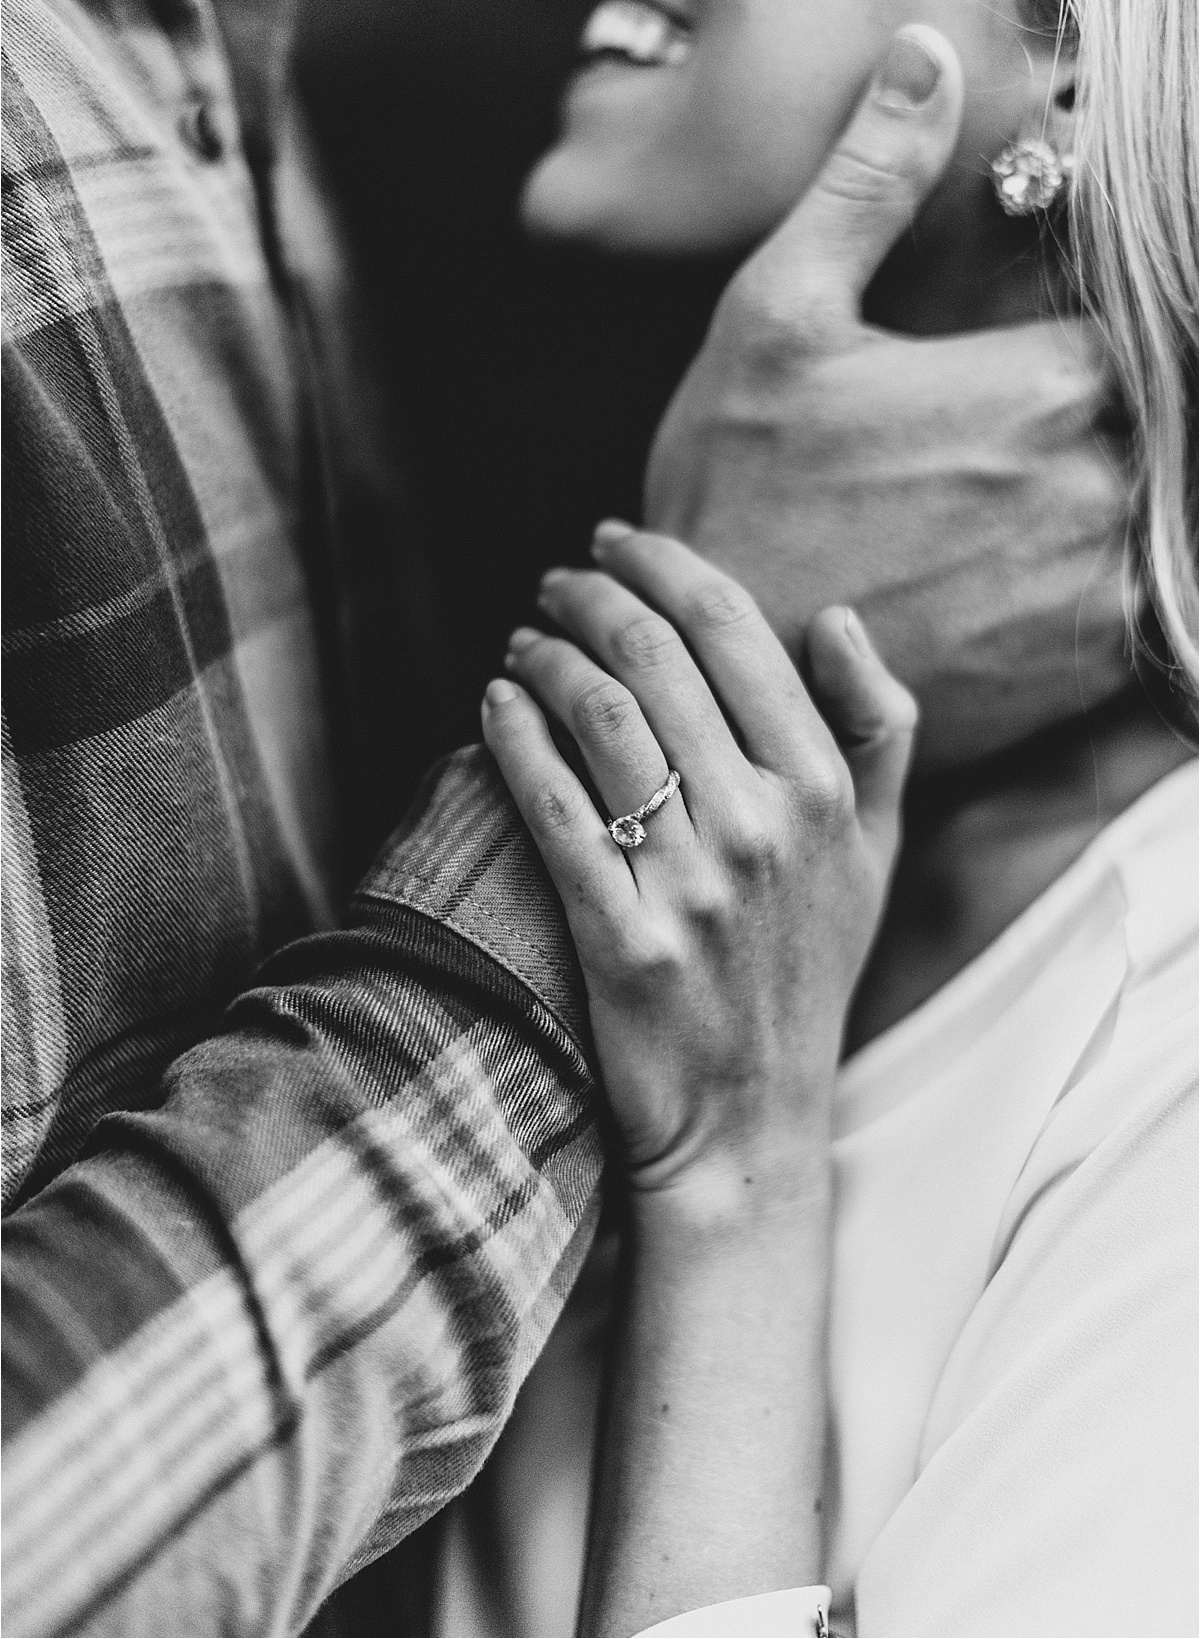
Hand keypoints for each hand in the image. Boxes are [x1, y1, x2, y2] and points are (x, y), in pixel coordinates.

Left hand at [480, 526, 916, 1210]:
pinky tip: (491, 704)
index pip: (733, 631)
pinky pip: (553, 808)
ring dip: (544, 654)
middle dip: (590, 594)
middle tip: (554, 581)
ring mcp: (692, 884)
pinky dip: (512, 737)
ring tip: (521, 639)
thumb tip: (837, 618)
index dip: (663, 564)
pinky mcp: (622, 940)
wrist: (749, 1122)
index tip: (615, 541)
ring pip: (598, 718)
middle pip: (655, 658)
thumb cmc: (806, 972)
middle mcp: (763, 825)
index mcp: (824, 790)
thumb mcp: (873, 854)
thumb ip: (877, 732)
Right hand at [644, 25, 1130, 767]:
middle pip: (1152, 416)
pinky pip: (1135, 601)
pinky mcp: (1089, 672)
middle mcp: (1104, 486)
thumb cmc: (738, 494)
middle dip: (1077, 416)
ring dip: (1086, 498)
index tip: (1006, 360)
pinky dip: (1084, 580)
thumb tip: (928, 57)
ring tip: (970, 517)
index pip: (1141, 320)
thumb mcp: (775, 320)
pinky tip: (989, 577)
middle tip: (967, 448)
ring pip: (1148, 506)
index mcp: (1047, 382)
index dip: (1077, 330)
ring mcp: (1103, 588)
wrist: (719, 685)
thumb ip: (869, 186)